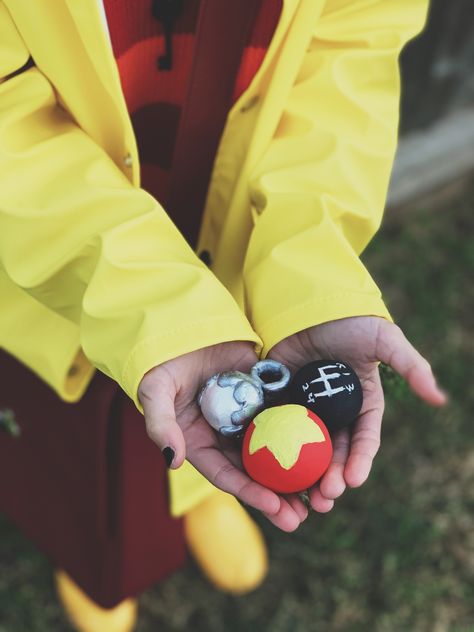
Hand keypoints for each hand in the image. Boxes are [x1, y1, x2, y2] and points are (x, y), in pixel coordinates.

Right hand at [138, 341, 307, 530]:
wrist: (185, 326)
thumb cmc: (164, 359)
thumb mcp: (155, 390)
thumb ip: (160, 424)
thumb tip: (172, 461)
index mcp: (199, 442)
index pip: (226, 474)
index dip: (250, 493)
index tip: (274, 507)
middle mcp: (225, 435)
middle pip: (254, 471)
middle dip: (277, 496)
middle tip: (301, 517)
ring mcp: (246, 416)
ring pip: (274, 450)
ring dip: (295, 472)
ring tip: (319, 493)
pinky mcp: (264, 395)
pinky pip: (285, 416)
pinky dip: (301, 434)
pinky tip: (323, 448)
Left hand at [268, 317, 447, 512]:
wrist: (309, 301)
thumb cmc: (350, 321)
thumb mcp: (384, 340)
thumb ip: (411, 367)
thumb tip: (440, 399)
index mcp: (362, 401)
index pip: (364, 438)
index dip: (360, 460)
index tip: (354, 480)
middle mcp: (336, 409)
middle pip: (334, 451)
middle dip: (332, 477)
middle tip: (325, 498)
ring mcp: (307, 406)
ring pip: (306, 448)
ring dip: (305, 474)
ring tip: (301, 498)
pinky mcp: (281, 399)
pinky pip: (279, 428)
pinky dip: (277, 451)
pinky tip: (272, 471)